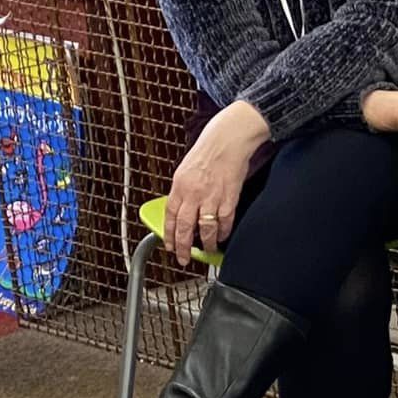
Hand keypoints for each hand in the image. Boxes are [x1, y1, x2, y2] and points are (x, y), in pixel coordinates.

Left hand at [164, 101, 266, 264]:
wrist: (228, 139)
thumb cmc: (209, 150)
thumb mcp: (186, 169)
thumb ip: (183, 190)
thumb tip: (182, 209)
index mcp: (179, 185)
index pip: (170, 216)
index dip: (169, 234)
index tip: (170, 245)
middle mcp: (193, 193)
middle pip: (184, 227)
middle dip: (182, 247)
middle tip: (183, 258)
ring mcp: (211, 197)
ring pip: (204, 229)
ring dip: (205, 244)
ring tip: (206, 250)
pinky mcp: (228, 199)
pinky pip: (224, 223)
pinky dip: (222, 233)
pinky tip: (221, 236)